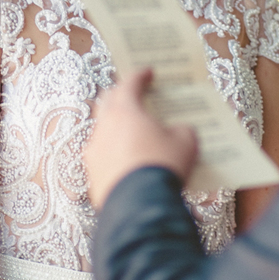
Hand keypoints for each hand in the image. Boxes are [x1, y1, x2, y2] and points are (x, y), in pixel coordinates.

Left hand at [84, 68, 198, 209]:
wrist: (141, 207)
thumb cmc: (163, 165)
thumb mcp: (186, 142)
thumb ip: (182, 129)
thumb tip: (179, 131)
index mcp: (125, 111)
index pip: (129, 84)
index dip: (139, 76)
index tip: (147, 72)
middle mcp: (104, 127)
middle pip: (107, 103)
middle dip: (120, 97)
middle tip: (134, 96)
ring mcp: (94, 152)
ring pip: (103, 131)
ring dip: (116, 127)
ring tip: (134, 133)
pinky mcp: (92, 176)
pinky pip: (103, 157)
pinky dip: (114, 153)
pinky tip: (129, 161)